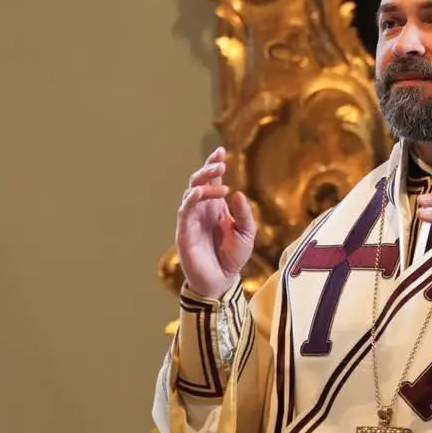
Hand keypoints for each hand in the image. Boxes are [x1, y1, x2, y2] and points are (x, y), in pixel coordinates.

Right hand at [176, 147, 256, 298]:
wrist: (222, 281)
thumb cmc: (233, 257)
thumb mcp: (247, 234)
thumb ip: (244, 214)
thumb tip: (237, 194)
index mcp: (215, 207)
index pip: (212, 180)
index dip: (214, 165)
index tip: (221, 151)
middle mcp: (201, 210)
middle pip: (198, 182)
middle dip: (207, 170)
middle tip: (220, 164)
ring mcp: (192, 220)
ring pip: (190, 193)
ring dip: (203, 184)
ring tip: (220, 183)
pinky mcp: (185, 232)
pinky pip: (184, 212)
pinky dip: (190, 200)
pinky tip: (198, 193)